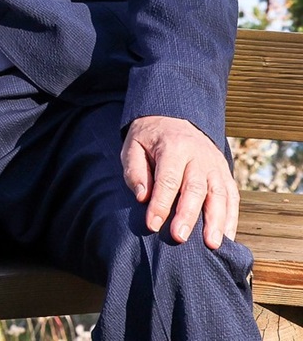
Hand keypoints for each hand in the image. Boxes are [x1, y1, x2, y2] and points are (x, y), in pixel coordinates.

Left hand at [121, 115, 238, 248]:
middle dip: (188, 215)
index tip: (152, 224)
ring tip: (212, 245)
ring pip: (219, 195)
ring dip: (216, 222)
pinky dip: (231, 219)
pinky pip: (232, 197)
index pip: (168, 179)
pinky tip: (226, 238)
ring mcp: (216, 165)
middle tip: (179, 237)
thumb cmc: (149, 139)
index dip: (160, 203)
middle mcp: (199, 156)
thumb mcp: (133, 146)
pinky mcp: (225, 174)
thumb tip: (143, 197)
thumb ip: (135, 171)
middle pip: (196, 189)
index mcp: (173, 147)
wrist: (174, 119)